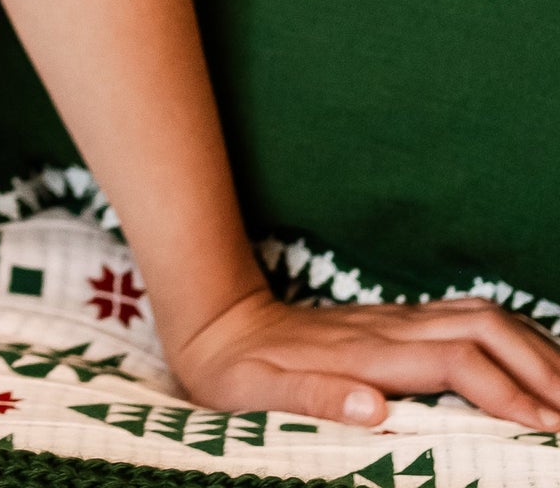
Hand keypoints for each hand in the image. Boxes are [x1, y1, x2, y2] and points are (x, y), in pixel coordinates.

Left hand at [174, 287, 559, 432]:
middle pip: (483, 327)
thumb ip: (312, 397)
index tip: (547, 425)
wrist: (215, 319)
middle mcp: (388, 327)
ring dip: (532, 346)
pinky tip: (532, 360)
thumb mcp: (256, 392)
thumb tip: (372, 408)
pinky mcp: (394, 321)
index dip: (505, 391)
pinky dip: (512, 336)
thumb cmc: (235, 369)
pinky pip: (467, 318)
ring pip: (481, 315)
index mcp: (364, 351)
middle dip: (540, 364)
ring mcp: (394, 319)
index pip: (454, 362)